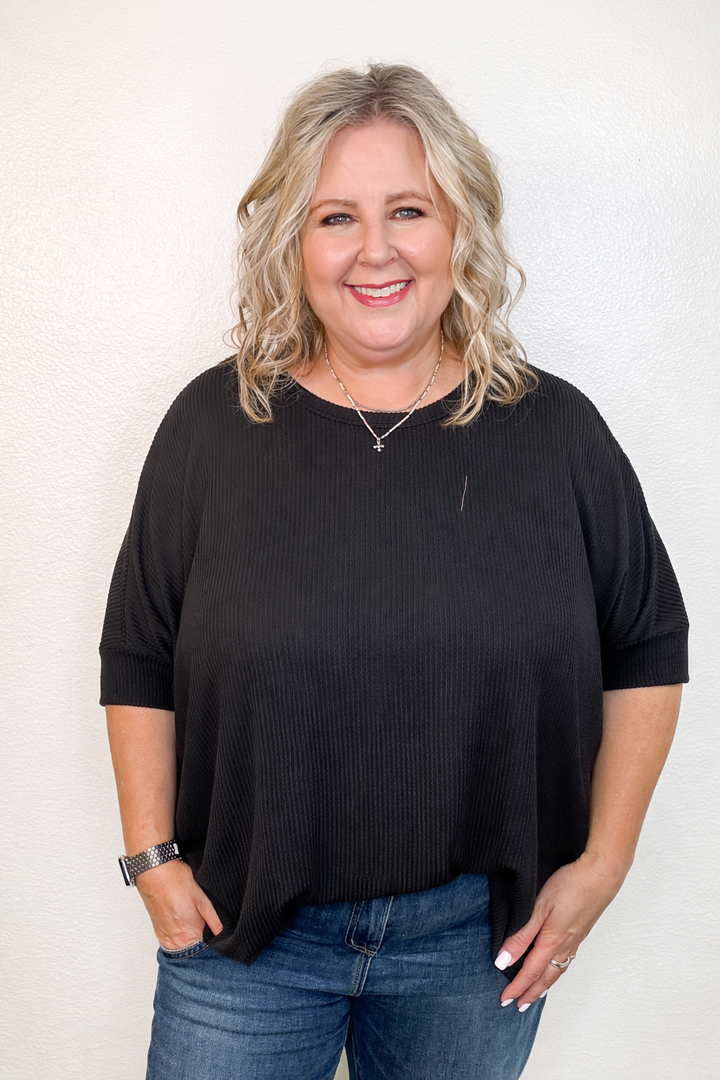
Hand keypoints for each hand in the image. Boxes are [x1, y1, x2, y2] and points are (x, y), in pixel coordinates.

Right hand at [135, 857, 222, 949]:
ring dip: (190, 935)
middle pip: (195, 946)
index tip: (213, 926)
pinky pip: (173, 940)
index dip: (213, 935)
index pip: (207, 945)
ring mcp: (166, 938)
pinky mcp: (158, 933)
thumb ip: (213, 919)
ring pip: (184, 944)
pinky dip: (179, 933)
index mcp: (190, 935)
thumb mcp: (202, 899)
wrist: (155, 873)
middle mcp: (176, 941)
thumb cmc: (177, 882)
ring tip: (190, 915)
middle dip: (202, 936)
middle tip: (201, 917)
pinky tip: (181, 918)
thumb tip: (222, 932)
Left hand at [495, 852, 626, 1009]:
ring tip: (537, 993)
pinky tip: (556, 965)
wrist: (601, 875)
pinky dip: (557, 970)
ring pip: (557, 970)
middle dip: (531, 992)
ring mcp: (575, 940)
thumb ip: (521, 936)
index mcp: (551, 942)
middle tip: (519, 1005)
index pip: (529, 972)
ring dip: (545, 984)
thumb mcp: (537, 908)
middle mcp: (565, 946)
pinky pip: (567, 960)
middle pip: (545, 977)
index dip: (516, 987)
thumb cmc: (569, 886)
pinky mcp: (581, 931)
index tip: (504, 1000)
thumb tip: (503, 960)